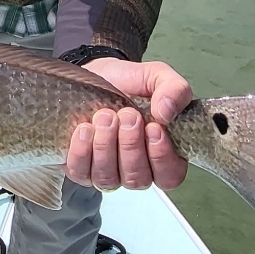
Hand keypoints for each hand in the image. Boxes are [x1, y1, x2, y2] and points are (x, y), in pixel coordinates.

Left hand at [66, 59, 190, 191]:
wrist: (92, 75)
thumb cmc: (127, 82)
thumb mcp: (157, 76)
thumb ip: (174, 90)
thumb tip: (166, 113)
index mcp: (160, 154)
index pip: (169, 176)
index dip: (161, 157)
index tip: (152, 127)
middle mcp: (135, 169)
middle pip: (137, 178)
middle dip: (130, 145)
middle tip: (125, 114)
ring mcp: (107, 172)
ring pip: (109, 179)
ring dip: (106, 147)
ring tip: (103, 116)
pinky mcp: (80, 168)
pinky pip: (81, 173)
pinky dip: (82, 152)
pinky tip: (85, 129)